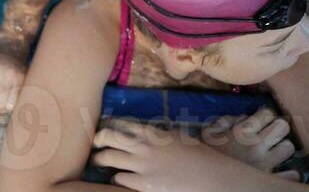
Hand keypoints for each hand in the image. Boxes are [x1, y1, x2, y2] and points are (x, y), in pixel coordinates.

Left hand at [91, 119, 252, 191]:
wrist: (213, 178)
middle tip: (95, 145)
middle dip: (99, 141)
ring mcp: (143, 167)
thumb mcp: (178, 138)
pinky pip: (120, 180)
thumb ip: (158, 135)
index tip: (104, 130)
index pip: (122, 123)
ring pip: (109, 159)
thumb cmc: (200, 157)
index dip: (109, 125)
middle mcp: (144, 146)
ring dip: (103, 161)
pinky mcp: (144, 186)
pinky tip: (117, 180)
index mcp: (153, 132)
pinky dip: (117, 179)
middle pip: (109, 137)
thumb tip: (146, 134)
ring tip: (100, 163)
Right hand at [200, 106, 298, 175]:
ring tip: (276, 151)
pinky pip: (292, 175)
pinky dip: (289, 173)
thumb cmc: (208, 157)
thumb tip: (245, 117)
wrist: (207, 181)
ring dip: (283, 148)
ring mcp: (266, 164)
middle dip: (278, 127)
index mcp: (241, 132)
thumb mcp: (208, 134)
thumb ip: (225, 121)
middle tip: (271, 133)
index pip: (267, 113)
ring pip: (289, 148)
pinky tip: (281, 171)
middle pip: (283, 126)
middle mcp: (256, 145)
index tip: (262, 120)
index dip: (265, 114)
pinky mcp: (272, 180)